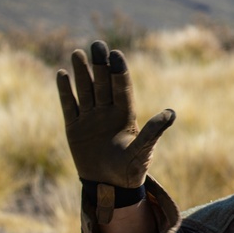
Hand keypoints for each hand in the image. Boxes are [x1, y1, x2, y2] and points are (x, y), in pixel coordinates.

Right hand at [56, 41, 174, 188]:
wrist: (109, 187)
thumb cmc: (131, 170)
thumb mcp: (143, 151)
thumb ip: (153, 131)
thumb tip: (171, 113)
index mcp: (126, 114)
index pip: (121, 88)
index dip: (118, 71)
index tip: (116, 54)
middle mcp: (108, 111)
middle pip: (102, 83)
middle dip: (99, 65)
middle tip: (97, 45)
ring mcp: (90, 118)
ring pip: (85, 90)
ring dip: (81, 72)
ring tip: (77, 53)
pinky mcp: (74, 127)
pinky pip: (69, 105)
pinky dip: (65, 91)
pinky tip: (62, 74)